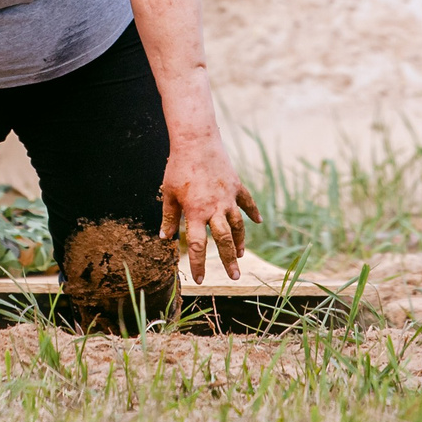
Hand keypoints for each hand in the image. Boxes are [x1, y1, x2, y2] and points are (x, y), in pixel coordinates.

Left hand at [157, 128, 259, 281]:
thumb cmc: (178, 167)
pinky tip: (257, 222)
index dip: (198, 264)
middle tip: (234, 276)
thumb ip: (168, 217)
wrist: (196, 141)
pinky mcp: (236, 186)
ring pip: (238, 225)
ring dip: (240, 241)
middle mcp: (214, 208)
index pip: (197, 245)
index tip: (201, 280)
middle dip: (228, 260)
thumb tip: (164, 238)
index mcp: (195, 212)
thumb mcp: (168, 193)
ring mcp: (228, 198)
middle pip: (224, 240)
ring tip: (240, 255)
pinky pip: (247, 202)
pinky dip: (252, 212)